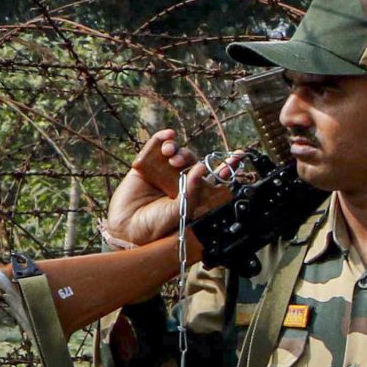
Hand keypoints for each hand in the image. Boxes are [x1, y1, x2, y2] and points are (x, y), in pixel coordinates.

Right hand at [103, 128, 227, 246]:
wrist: (127, 229)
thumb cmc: (157, 227)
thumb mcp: (180, 211)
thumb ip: (192, 192)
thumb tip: (201, 168)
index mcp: (194, 194)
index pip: (213, 178)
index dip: (226, 167)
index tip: (239, 156)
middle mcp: (180, 182)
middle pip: (192, 161)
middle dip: (189, 158)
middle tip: (179, 163)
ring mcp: (163, 173)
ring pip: (176, 153)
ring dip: (176, 149)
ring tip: (170, 155)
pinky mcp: (145, 166)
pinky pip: (155, 147)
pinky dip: (163, 138)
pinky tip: (167, 136)